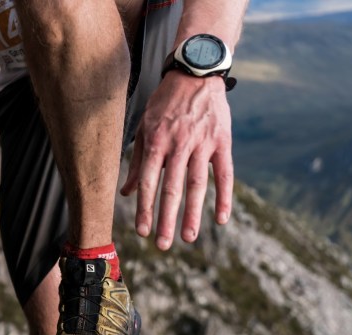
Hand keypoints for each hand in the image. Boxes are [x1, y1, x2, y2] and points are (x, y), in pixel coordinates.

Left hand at [120, 71, 233, 250]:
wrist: (196, 72)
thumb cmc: (164, 103)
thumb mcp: (145, 127)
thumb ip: (137, 161)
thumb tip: (126, 192)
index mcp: (157, 142)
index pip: (149, 182)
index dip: (145, 208)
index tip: (142, 231)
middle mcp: (179, 145)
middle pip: (172, 189)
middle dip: (166, 219)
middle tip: (162, 245)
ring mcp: (203, 144)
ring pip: (197, 185)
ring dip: (193, 214)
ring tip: (188, 238)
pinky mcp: (223, 141)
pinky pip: (225, 174)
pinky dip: (224, 197)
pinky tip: (221, 219)